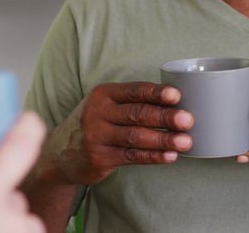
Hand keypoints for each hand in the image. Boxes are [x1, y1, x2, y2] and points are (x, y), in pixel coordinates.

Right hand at [42, 82, 193, 185]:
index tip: (176, 96)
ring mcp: (96, 136)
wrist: (61, 152)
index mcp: (103, 94)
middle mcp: (97, 113)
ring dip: (164, 139)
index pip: (134, 91)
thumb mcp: (106, 105)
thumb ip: (132, 102)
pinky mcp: (99, 158)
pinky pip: (132, 157)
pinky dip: (153, 156)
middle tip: (187, 120)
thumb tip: (175, 104)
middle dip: (165, 117)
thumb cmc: (95, 123)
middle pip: (137, 114)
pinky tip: (170, 156)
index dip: (156, 93)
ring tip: (185, 141)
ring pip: (136, 137)